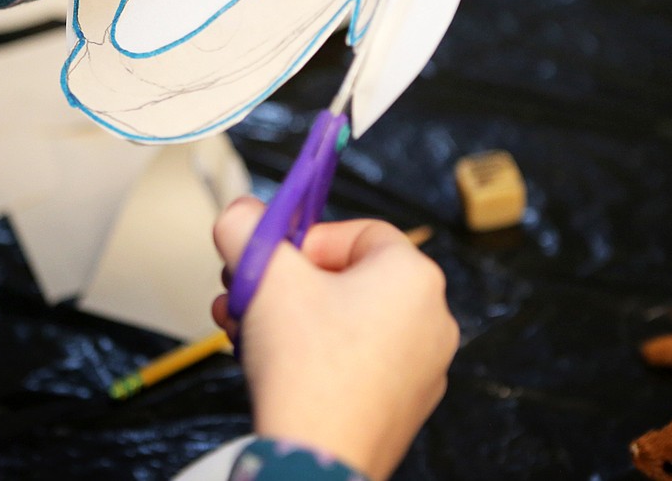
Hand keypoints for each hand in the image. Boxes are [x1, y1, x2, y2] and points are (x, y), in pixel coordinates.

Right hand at [212, 197, 458, 480]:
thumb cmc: (305, 370)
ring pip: (345, 322)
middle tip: (248, 294)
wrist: (315, 460)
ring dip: (290, 319)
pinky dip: (314, 357)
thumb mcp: (263, 275)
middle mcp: (431, 318)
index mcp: (414, 276)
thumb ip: (246, 228)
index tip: (270, 259)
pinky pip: (356, 362)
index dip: (303, 241)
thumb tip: (240, 215)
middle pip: (346, 278)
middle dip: (286, 284)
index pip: (356, 231)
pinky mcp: (402, 405)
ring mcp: (422, 366)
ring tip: (244, 330)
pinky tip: (272, 367)